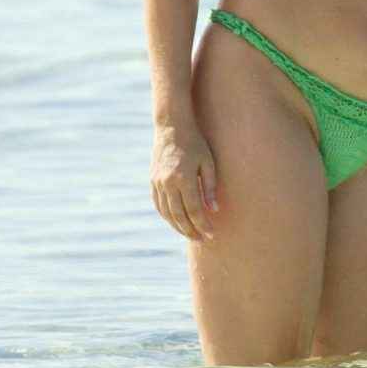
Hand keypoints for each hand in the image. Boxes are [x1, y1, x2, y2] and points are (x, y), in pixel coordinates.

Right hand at [150, 122, 219, 242]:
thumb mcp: (208, 162)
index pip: (193, 210)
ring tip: (191, 234)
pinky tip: (177, 221)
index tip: (212, 234)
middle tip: (203, 240)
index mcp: (183, 178)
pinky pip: (159, 205)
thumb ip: (210, 187)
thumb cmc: (195, 143)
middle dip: (191, 231)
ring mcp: (158, 183)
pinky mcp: (153, 181)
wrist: (172, 127)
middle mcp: (168, 183)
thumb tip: (214, 210)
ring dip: (179, 227)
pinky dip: (167, 216)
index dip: (203, 225)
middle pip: (179, 216)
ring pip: (167, 213)